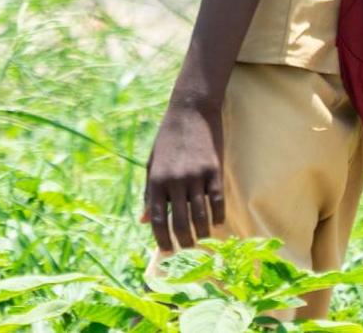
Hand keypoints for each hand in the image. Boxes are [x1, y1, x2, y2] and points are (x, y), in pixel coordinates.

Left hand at [142, 97, 224, 252]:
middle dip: (184, 242)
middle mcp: (175, 180)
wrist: (190, 110)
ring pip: (201, 217)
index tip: (167, 251)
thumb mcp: (152, 163)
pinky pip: (217, 203)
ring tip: (202, 240)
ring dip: (202, 234)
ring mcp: (195, 176)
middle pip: (180, 223)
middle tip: (188, 250)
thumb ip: (149, 193)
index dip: (162, 240)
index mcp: (156, 179)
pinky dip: (217, 217)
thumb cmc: (168, 139)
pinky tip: (216, 223)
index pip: (158, 220)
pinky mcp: (214, 171)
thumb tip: (144, 221)